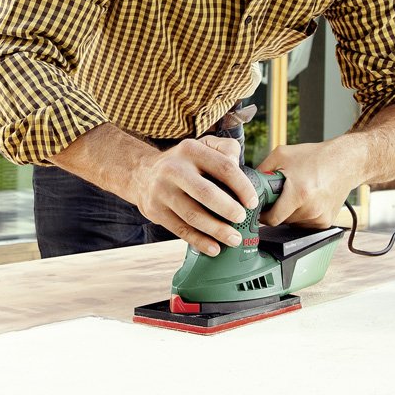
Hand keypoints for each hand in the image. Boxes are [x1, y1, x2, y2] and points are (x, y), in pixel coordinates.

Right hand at [129, 136, 257, 256]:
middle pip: (206, 192)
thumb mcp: (202, 145)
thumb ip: (226, 149)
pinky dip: (199, 241)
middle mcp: (173, 169)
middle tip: (242, 219)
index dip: (242, 186)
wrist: (141, 174)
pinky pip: (180, 230)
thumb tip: (238, 165)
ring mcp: (161, 191)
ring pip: (193, 215)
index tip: (252, 202)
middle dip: (228, 209)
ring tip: (234, 239)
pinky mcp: (155, 211)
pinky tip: (214, 248)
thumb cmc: (182, 162)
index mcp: (191, 150)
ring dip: (216, 230)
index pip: (223, 167)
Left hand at [258, 140, 363, 227]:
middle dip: (277, 209)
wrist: (346, 162)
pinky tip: (308, 199)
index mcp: (299, 193)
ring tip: (298, 193)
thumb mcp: (282, 155)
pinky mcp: (326, 222)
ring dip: (290, 213)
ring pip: (293, 223)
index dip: (263, 214)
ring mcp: (320, 218)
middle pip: (282, 221)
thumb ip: (262, 170)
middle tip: (282, 194)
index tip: (261, 207)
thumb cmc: (314, 157)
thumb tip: (246, 184)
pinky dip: (302, 214)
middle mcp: (311, 209)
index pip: (272, 219)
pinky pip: (305, 224)